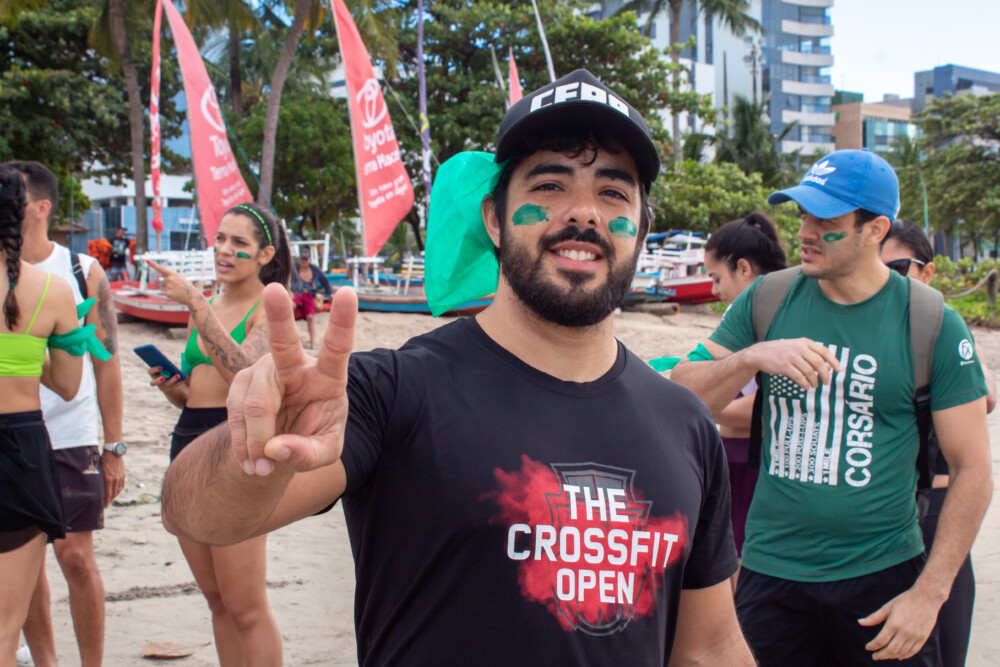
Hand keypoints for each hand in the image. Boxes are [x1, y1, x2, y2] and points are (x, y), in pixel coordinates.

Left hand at [101, 450, 125, 507]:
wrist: (113, 452)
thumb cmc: (103, 460)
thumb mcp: (99, 470)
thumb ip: (99, 479)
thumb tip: (95, 487)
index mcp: (108, 479)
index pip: (108, 494)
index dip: (106, 501)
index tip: (104, 506)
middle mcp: (115, 479)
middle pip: (114, 493)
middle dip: (110, 500)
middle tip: (106, 504)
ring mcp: (120, 477)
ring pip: (119, 490)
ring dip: (115, 495)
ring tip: (111, 498)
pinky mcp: (123, 474)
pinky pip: (122, 485)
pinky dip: (119, 489)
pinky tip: (117, 491)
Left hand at [147, 260, 203, 307]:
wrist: (192, 296)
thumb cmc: (186, 287)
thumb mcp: (180, 278)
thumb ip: (170, 276)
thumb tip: (160, 277)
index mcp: (173, 274)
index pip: (161, 269)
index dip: (154, 265)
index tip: (147, 261)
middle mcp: (170, 279)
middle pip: (162, 281)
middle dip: (167, 284)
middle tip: (176, 287)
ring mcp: (168, 286)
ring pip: (164, 287)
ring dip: (168, 289)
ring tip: (177, 291)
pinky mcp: (167, 293)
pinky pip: (165, 292)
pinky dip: (169, 294)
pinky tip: (176, 294)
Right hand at [147, 365, 182, 389]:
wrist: (171, 382)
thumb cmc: (167, 370)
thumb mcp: (165, 366)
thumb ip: (163, 362)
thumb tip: (164, 357)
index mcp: (153, 374)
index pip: (150, 371)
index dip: (154, 369)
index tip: (161, 367)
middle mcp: (156, 382)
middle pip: (154, 382)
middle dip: (158, 380)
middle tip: (163, 378)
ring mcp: (162, 387)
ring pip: (166, 385)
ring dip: (172, 380)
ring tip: (178, 375)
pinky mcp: (170, 389)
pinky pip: (175, 386)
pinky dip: (179, 382)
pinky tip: (184, 378)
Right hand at [227, 283, 356, 475]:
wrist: (282, 445)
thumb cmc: (313, 439)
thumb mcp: (324, 453)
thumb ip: (308, 454)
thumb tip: (275, 449)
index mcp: (329, 377)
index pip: (338, 347)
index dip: (343, 321)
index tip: (348, 292)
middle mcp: (297, 366)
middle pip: (284, 344)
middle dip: (278, 315)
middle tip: (273, 290)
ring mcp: (266, 372)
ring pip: (255, 402)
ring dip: (255, 440)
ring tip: (262, 468)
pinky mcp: (241, 383)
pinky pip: (235, 413)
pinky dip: (241, 442)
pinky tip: (250, 461)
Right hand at [746, 338, 840, 389]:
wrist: (759, 354)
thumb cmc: (781, 352)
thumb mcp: (796, 348)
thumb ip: (811, 355)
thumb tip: (829, 367)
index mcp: (804, 342)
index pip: (824, 351)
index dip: (833, 361)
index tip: (839, 370)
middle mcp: (799, 348)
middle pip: (819, 362)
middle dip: (825, 374)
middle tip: (827, 382)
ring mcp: (791, 357)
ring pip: (810, 371)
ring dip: (814, 381)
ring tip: (814, 385)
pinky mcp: (784, 366)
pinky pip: (799, 377)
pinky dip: (805, 384)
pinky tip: (805, 387)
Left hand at [858, 586, 941, 659]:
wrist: (926, 597)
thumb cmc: (905, 600)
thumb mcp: (888, 607)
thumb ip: (874, 617)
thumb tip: (860, 622)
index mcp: (894, 623)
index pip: (880, 640)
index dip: (873, 646)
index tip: (868, 647)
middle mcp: (905, 632)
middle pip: (891, 649)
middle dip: (881, 655)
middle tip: (874, 656)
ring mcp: (915, 636)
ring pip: (902, 652)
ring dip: (891, 656)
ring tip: (884, 655)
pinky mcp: (923, 637)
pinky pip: (913, 651)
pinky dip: (905, 655)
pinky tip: (898, 656)